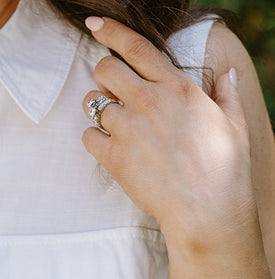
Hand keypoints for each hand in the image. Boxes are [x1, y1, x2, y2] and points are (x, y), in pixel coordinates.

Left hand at [81, 17, 255, 246]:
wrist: (206, 209)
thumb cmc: (224, 169)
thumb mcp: (235, 124)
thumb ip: (226, 95)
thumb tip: (228, 74)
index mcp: (177, 86)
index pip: (135, 47)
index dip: (110, 32)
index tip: (93, 24)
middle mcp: (149, 100)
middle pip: (105, 69)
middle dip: (104, 77)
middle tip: (113, 93)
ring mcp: (129, 128)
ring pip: (92, 104)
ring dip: (99, 112)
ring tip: (118, 128)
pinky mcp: (114, 157)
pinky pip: (88, 136)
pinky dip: (95, 141)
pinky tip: (111, 149)